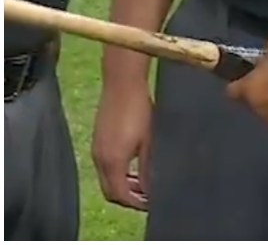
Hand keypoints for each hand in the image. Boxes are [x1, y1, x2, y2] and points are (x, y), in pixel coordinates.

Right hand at [92, 83, 152, 211]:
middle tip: (147, 196)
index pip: (119, 194)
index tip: (150, 203)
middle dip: (127, 197)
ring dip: (122, 184)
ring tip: (142, 182)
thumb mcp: (149, 142)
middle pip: (110, 190)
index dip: (135, 202)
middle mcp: (99, 158)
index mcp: (112, 162)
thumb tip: (149, 188)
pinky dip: (117, 172)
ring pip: (106, 178)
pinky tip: (133, 165)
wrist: (122, 84)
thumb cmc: (139, 109)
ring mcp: (96, 148)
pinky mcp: (97, 139)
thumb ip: (148, 168)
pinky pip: (104, 166)